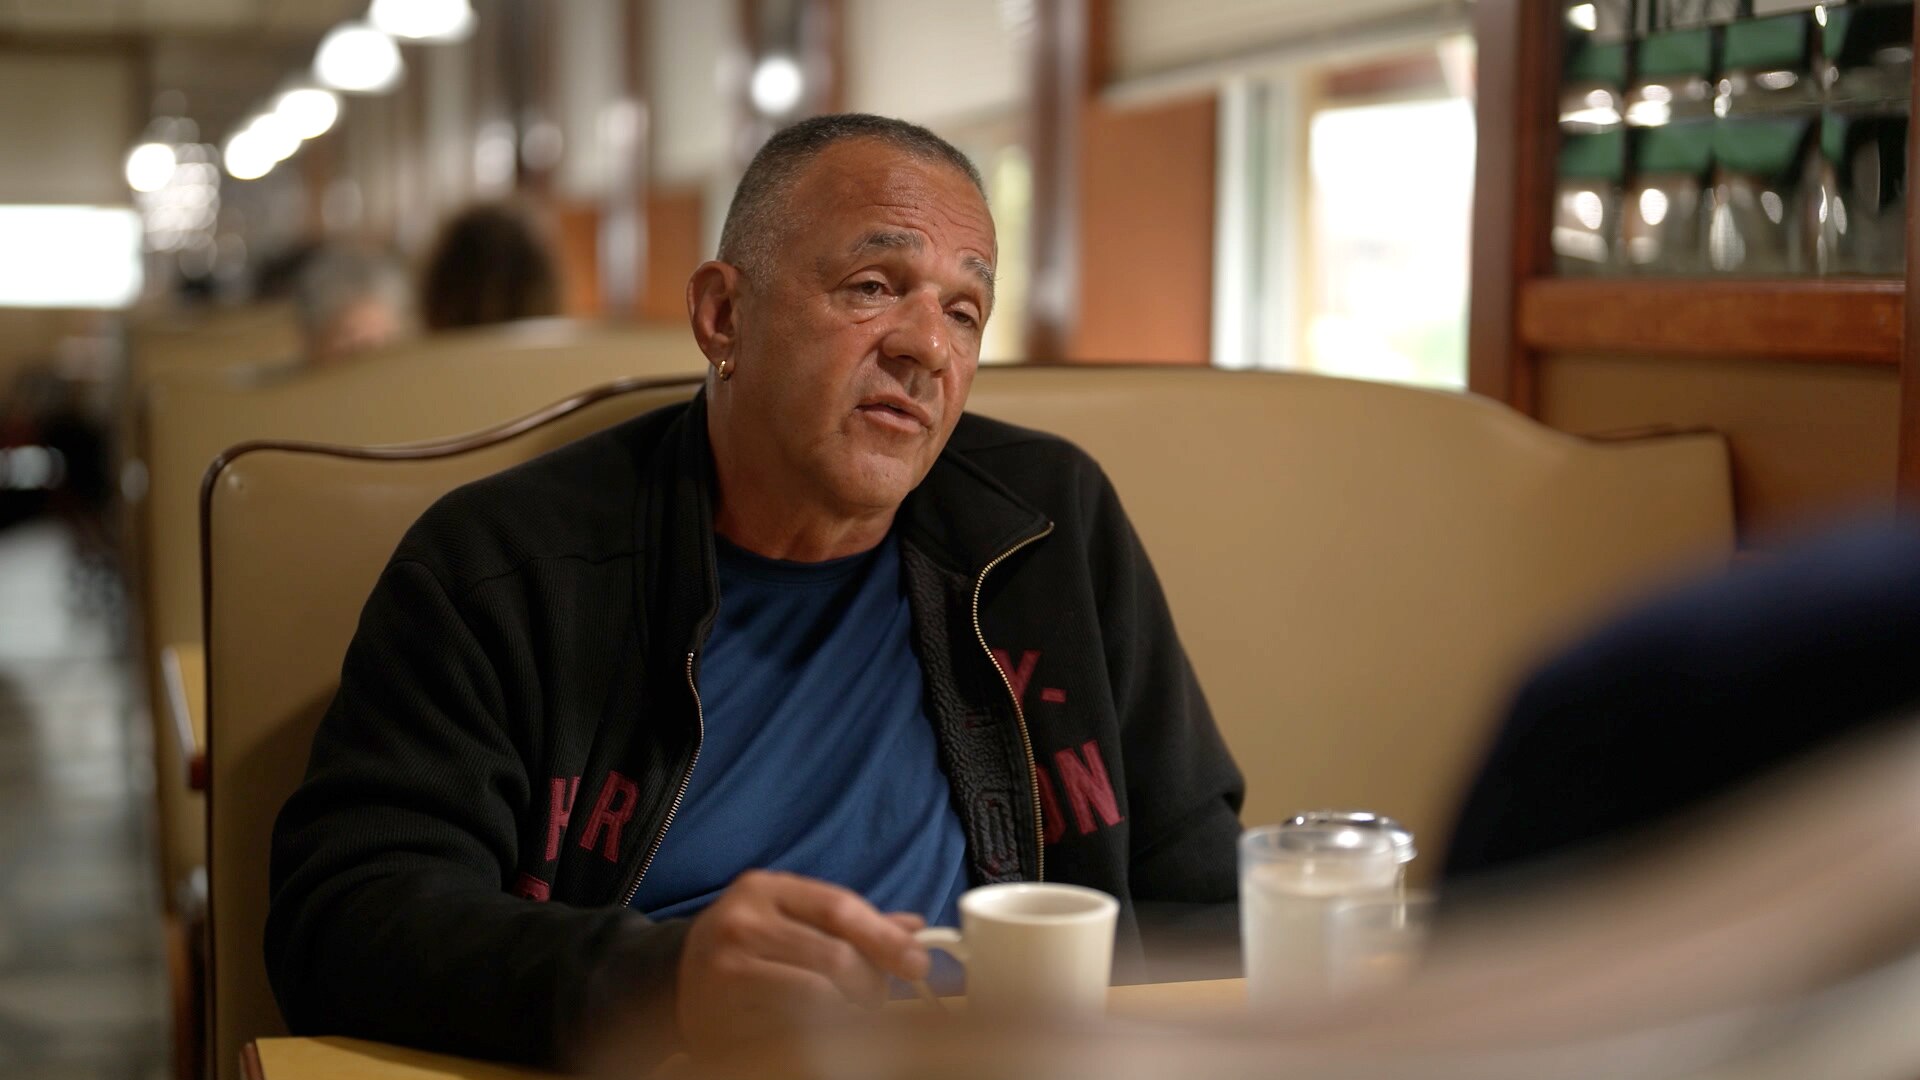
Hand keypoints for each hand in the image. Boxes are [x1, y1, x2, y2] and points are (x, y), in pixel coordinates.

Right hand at [675, 870, 929, 1053]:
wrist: (674, 979)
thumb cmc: (745, 945)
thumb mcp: (790, 917)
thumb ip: (849, 922)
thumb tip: (912, 929)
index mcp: (765, 889)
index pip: (839, 908)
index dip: (885, 938)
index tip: (917, 964)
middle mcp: (742, 922)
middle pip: (833, 956)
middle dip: (870, 983)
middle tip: (878, 1001)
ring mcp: (727, 968)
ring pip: (815, 996)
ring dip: (848, 1013)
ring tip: (850, 1016)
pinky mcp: (721, 1014)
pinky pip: (789, 1028)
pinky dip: (816, 1034)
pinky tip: (817, 1032)